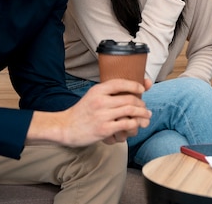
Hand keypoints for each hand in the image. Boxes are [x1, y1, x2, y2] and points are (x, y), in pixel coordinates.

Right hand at [26, 79, 151, 146]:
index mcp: (97, 90)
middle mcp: (100, 101)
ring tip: (146, 116)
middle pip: (129, 99)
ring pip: (130, 111)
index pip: (120, 83)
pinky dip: (135, 124)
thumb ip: (111, 91)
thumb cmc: (83, 111)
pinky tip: (136, 125)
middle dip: (141, 103)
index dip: (135, 85)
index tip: (142, 89)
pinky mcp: (104, 129)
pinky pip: (126, 124)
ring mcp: (102, 115)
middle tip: (145, 107)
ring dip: (142, 113)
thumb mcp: (94, 96)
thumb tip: (134, 85)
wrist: (65, 127)